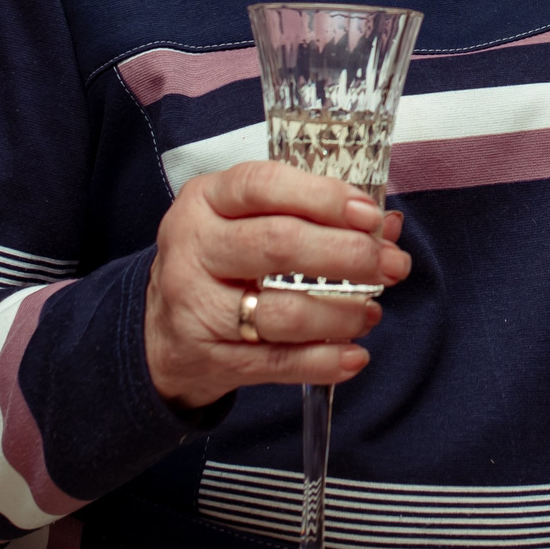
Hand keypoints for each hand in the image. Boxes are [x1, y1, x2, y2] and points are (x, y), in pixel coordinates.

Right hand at [144, 160, 412, 409]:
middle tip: (389, 265)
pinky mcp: (210, 358)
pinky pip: (276, 363)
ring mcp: (197, 306)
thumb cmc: (218, 263)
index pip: (263, 185)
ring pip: (281, 311)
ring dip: (340, 313)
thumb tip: (387, 227)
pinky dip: (324, 361)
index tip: (370, 216)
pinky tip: (354, 355)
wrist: (160, 332)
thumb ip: (312, 215)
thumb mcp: (246, 221)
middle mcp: (193, 248)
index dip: (323, 197)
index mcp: (205, 200)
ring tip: (370, 312)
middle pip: (278, 244)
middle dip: (347, 255)